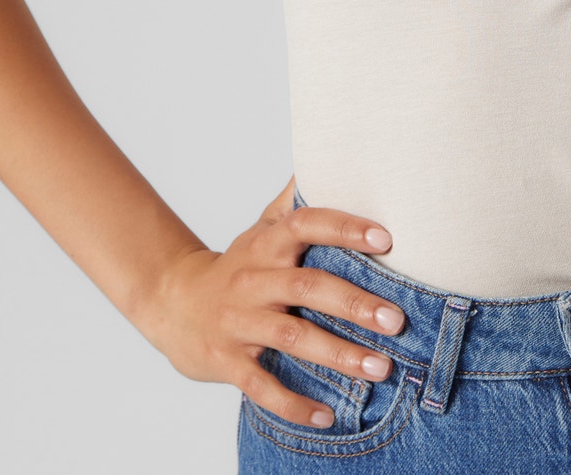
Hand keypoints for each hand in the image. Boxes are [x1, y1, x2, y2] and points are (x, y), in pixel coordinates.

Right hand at [135, 177, 408, 427]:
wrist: (172, 302)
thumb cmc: (238, 265)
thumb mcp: (262, 229)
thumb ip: (295, 202)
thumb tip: (327, 153)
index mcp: (267, 245)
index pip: (306, 225)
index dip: (344, 229)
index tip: (386, 240)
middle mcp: (254, 280)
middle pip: (306, 287)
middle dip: (354, 304)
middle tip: (397, 320)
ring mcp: (239, 323)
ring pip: (290, 338)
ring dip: (337, 355)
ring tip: (381, 367)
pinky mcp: (227, 361)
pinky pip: (261, 386)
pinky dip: (293, 404)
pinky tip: (327, 416)